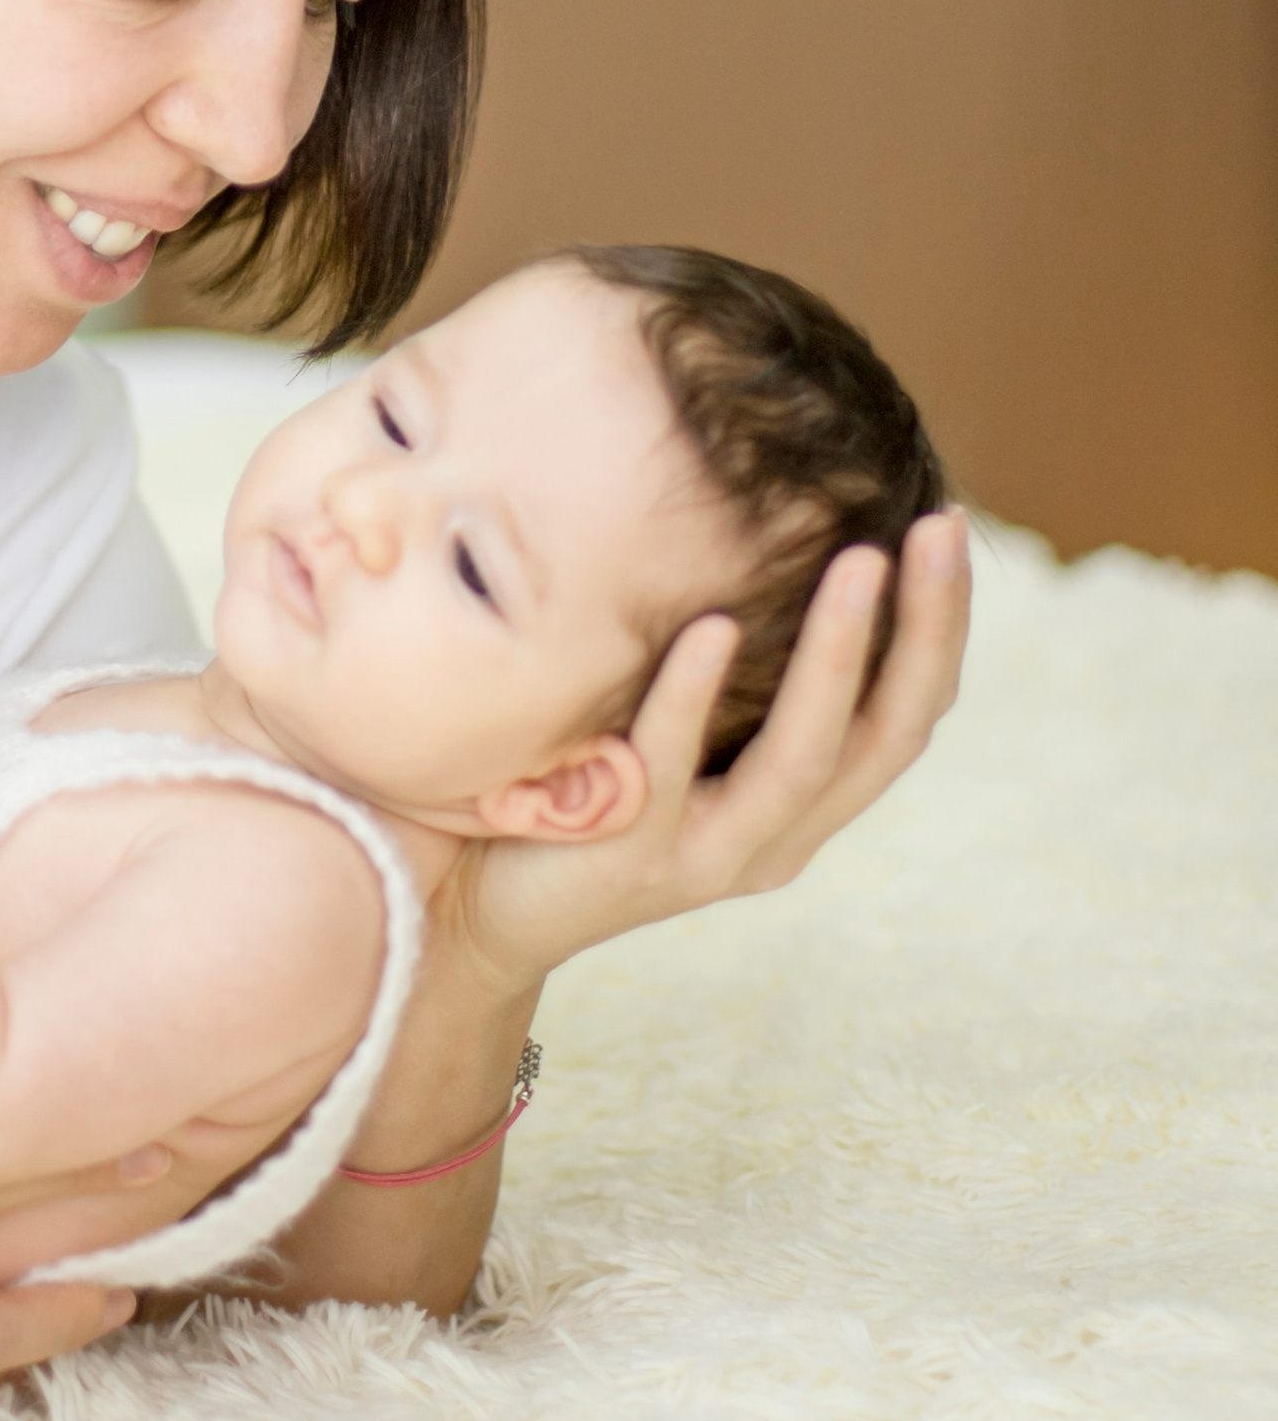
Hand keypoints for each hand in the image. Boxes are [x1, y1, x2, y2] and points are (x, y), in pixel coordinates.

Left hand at [433, 508, 972, 995]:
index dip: (939, 625)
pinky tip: (712, 625)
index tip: (950, 523)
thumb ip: (724, 665)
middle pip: (887, 736)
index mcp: (801, 806)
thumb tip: (753, 513)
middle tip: (937, 529)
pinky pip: (669, 772)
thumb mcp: (673, 728)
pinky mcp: (631, 860)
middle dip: (925, 628)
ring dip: (839, 655)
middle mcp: (777, 839)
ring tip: (861, 561)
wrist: (470, 908)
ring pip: (802, 760)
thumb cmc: (575, 788)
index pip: (905, 714)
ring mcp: (708, 856)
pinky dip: (693, 696)